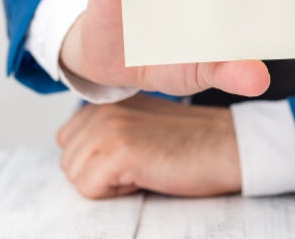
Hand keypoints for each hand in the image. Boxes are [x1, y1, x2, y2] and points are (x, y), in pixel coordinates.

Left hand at [57, 94, 239, 197]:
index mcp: (108, 102)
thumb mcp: (142, 127)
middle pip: (68, 163)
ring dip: (109, 184)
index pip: (67, 142)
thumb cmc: (191, 144)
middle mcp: (105, 108)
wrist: (227, 146)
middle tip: (143, 162)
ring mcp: (110, 127)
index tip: (134, 155)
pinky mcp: (119, 149)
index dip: (98, 161)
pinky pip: (90, 189)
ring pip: (76, 177)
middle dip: (100, 175)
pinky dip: (118, 193)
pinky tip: (147, 174)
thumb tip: (77, 154)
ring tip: (146, 167)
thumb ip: (109, 131)